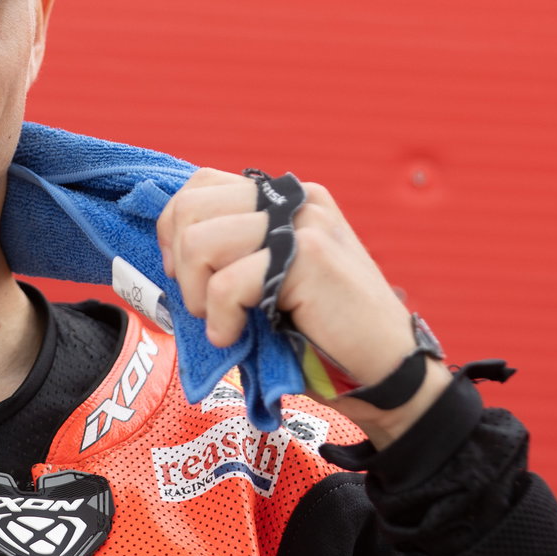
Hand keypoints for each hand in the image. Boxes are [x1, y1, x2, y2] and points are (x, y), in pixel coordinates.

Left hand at [155, 168, 447, 445]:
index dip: (175, 230)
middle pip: (191, 207)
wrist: (387, 370)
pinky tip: (235, 337)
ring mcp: (302, 225)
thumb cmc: (324, 334)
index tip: (183, 274)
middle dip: (178, 265)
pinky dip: (220, 318)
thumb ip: (236, 255)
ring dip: (196, 293)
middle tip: (201, 305)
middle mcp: (294, 202)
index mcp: (285, 200)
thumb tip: (169, 255)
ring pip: (200, 241)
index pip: (201, 185)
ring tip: (221, 322)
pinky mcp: (307, 258)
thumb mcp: (273, 280)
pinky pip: (227, 283)